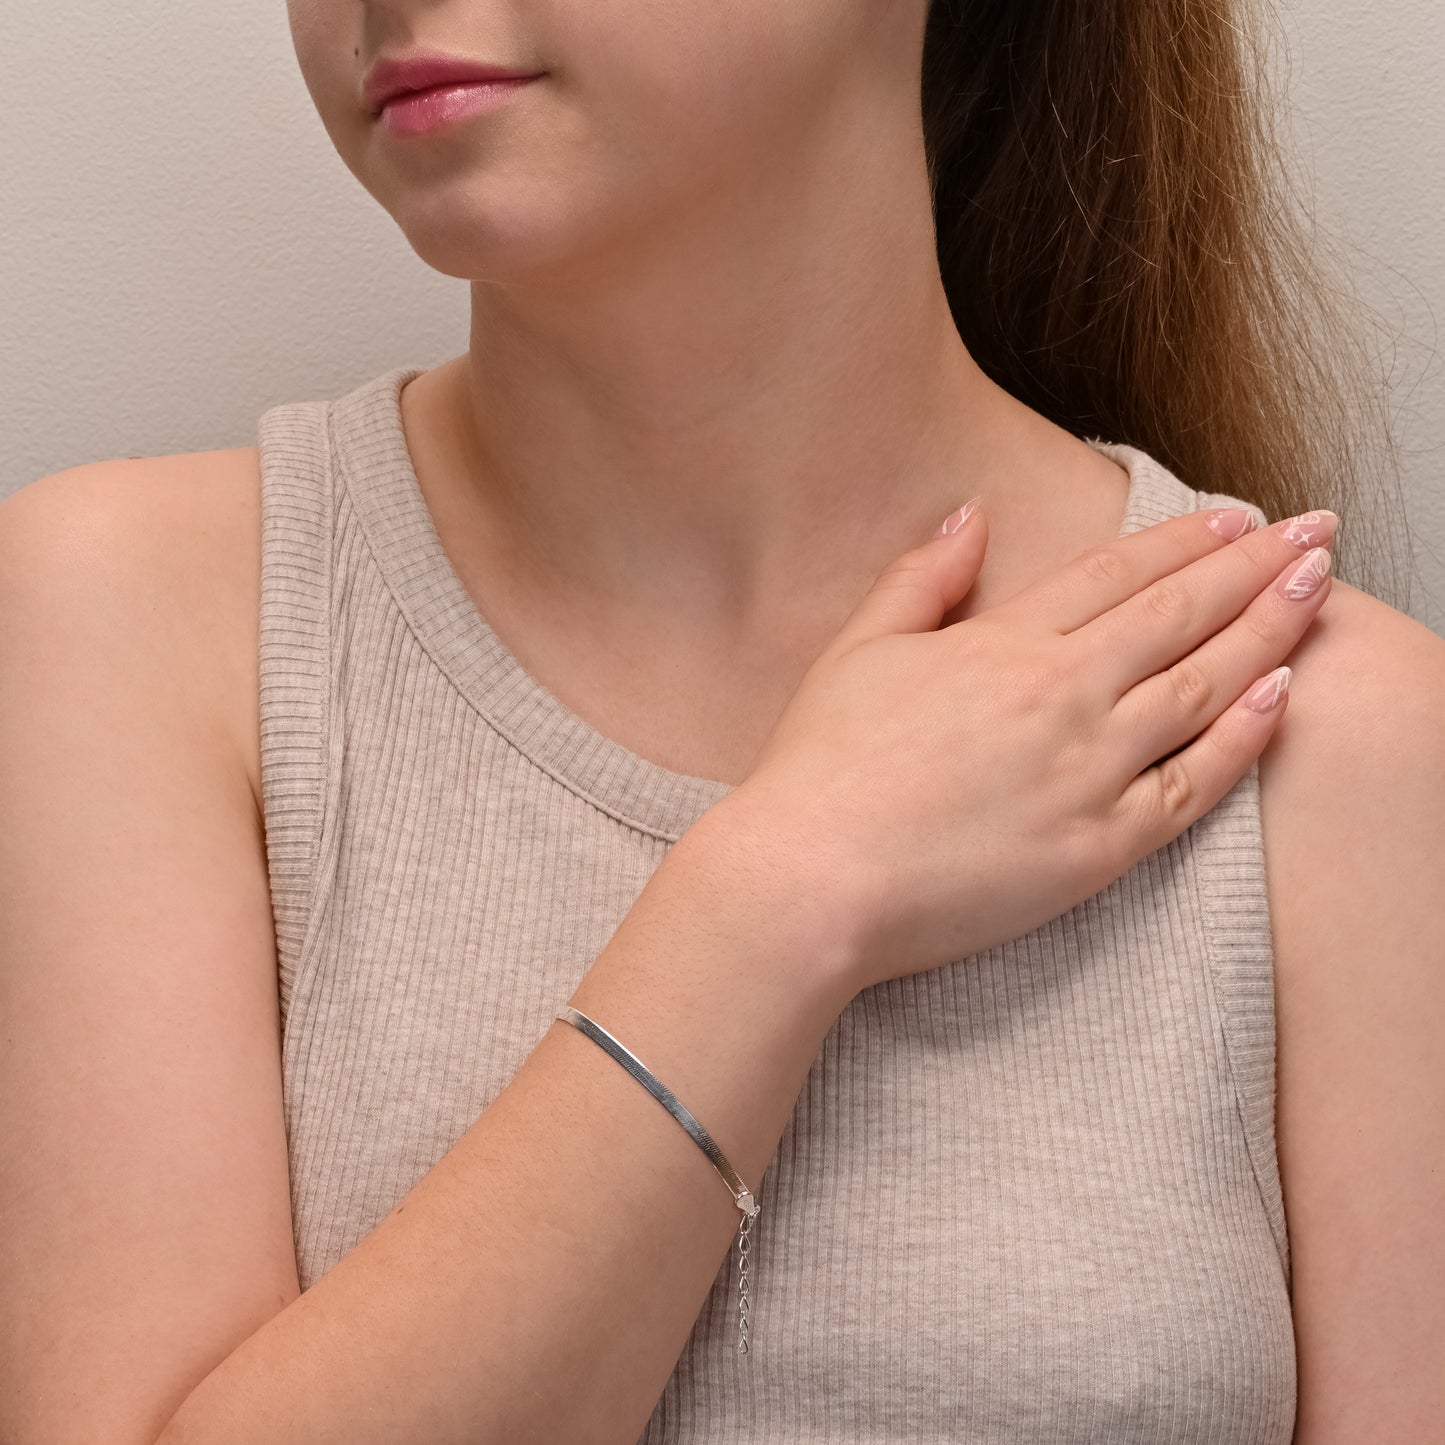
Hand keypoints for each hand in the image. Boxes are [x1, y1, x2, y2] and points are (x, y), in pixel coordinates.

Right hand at [720, 497, 1334, 995]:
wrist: (813, 878)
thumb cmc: (822, 768)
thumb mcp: (860, 650)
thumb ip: (921, 578)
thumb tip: (970, 515)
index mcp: (1003, 643)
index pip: (1117, 573)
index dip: (1184, 539)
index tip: (1236, 516)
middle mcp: (1060, 694)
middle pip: (1179, 614)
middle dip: (1256, 565)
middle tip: (1315, 531)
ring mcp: (1088, 770)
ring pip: (1203, 686)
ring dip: (1271, 630)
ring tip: (1321, 590)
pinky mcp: (1100, 848)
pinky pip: (1193, 784)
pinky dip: (1243, 737)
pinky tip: (1281, 696)